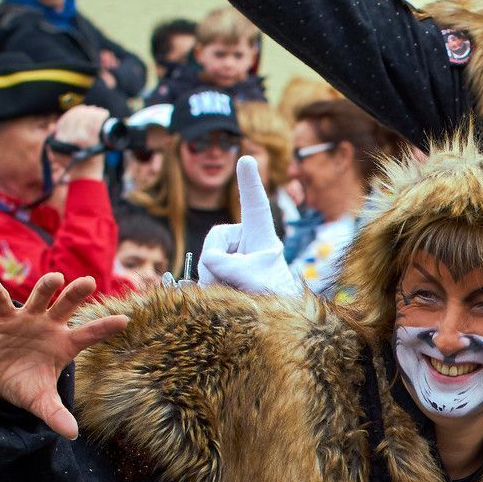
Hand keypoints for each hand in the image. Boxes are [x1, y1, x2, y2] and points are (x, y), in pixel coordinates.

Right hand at [0, 275, 127, 440]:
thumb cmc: (24, 383)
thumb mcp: (40, 400)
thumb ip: (55, 414)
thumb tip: (72, 435)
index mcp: (65, 345)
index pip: (89, 335)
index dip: (105, 327)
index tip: (125, 320)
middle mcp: (50, 327)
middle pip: (67, 307)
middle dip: (77, 294)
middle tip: (88, 281)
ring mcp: (28, 320)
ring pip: (39, 298)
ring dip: (46, 287)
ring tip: (55, 278)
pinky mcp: (3, 319)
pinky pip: (1, 303)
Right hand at [53, 105, 112, 180]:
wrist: (84, 178)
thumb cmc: (76, 166)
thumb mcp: (60, 153)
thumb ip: (55, 139)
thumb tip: (51, 125)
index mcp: (58, 138)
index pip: (66, 119)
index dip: (75, 112)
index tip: (84, 109)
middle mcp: (65, 137)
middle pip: (75, 117)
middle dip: (86, 111)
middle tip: (95, 109)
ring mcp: (76, 139)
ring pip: (84, 119)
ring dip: (93, 113)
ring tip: (100, 112)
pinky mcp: (87, 142)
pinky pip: (93, 125)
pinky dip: (99, 117)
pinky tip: (104, 114)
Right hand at [197, 158, 303, 295]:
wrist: (278, 323)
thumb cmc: (273, 299)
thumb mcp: (251, 279)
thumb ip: (227, 264)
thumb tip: (208, 261)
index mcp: (262, 237)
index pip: (255, 205)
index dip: (249, 182)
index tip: (246, 158)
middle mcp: (247, 243)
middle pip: (214, 242)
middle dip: (214, 264)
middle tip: (233, 283)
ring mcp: (235, 257)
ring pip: (206, 262)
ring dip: (213, 281)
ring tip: (236, 293)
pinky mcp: (225, 272)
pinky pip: (205, 275)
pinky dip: (210, 287)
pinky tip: (224, 296)